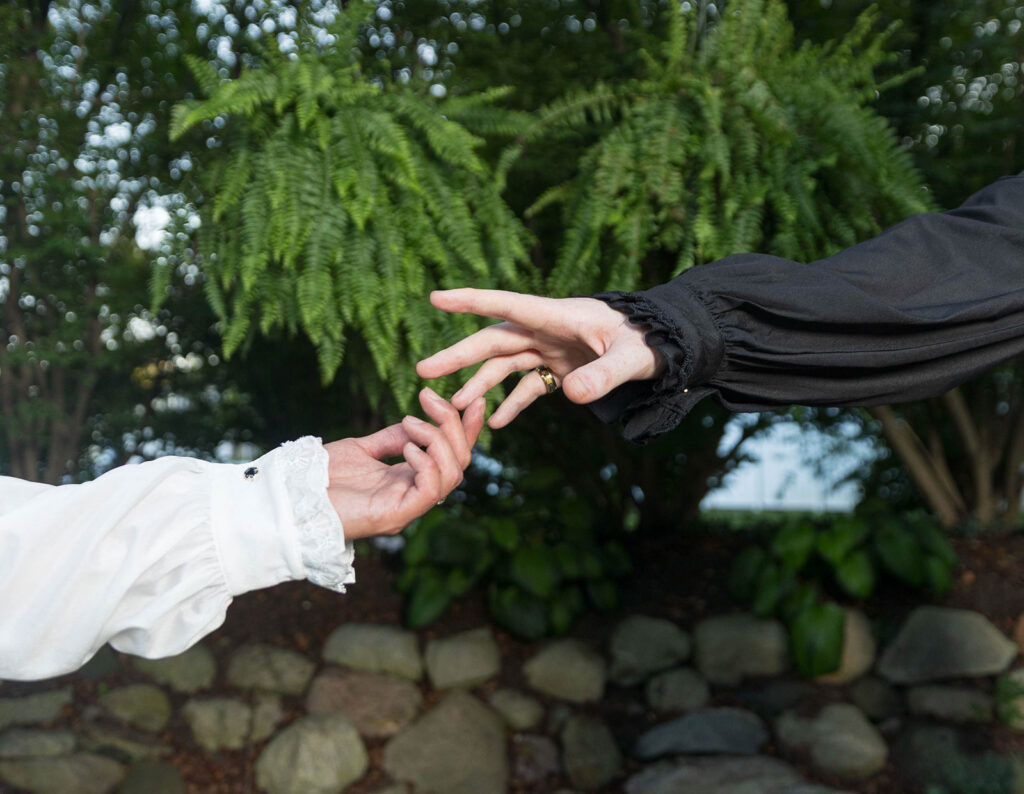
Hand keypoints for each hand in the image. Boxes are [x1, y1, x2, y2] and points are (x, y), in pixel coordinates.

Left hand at [324, 388, 484, 538]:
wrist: (291, 497)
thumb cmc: (319, 477)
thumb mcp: (362, 449)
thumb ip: (392, 438)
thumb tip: (417, 421)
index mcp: (409, 481)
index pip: (451, 456)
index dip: (466, 429)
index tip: (472, 399)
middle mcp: (414, 496)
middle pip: (459, 463)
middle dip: (454, 426)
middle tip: (431, 400)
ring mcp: (407, 507)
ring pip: (451, 475)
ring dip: (438, 441)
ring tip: (412, 423)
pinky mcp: (396, 516)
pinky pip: (430, 490)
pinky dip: (427, 463)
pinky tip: (408, 446)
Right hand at [416, 288, 664, 428]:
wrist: (669, 346)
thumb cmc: (652, 341)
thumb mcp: (634, 358)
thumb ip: (605, 375)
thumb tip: (572, 394)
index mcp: (560, 316)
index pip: (508, 305)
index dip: (471, 301)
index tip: (435, 297)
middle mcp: (548, 330)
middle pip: (495, 339)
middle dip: (459, 355)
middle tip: (424, 371)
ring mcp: (553, 349)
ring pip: (505, 364)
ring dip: (480, 383)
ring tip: (455, 406)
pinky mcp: (561, 368)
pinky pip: (529, 386)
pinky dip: (512, 403)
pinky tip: (496, 423)